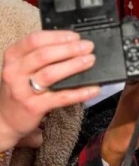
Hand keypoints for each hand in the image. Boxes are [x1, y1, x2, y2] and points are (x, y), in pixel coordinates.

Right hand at [0, 30, 99, 150]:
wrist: (5, 119)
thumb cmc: (19, 90)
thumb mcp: (21, 69)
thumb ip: (39, 58)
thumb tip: (71, 46)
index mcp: (13, 57)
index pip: (35, 40)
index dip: (57, 36)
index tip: (76, 36)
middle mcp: (15, 71)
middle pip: (44, 55)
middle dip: (69, 49)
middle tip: (89, 47)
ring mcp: (23, 90)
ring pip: (51, 73)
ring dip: (74, 65)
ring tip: (91, 61)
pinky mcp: (34, 106)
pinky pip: (61, 97)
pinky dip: (79, 92)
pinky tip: (93, 89)